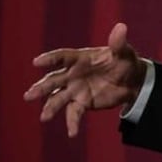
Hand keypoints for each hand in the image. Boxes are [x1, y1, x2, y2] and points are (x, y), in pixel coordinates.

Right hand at [23, 23, 147, 136]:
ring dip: (50, 107)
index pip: (62, 57)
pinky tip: (72, 133)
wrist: (132, 81)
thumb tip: (121, 27)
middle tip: (29, 95)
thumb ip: (119, 43)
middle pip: (53, 80)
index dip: (50, 59)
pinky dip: (72, 123)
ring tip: (44, 117)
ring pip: (58, 98)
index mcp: (80, 58)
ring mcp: (75, 89)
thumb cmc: (125, 62)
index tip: (37, 62)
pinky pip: (74, 113)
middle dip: (41, 87)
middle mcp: (73, 74)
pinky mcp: (82, 103)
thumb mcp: (124, 52)